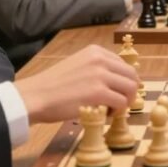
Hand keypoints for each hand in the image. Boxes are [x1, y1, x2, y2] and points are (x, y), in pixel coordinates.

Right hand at [14, 44, 138, 122]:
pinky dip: (117, 112)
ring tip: (109, 110)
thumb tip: (116, 81)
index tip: (117, 93)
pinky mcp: (98, 93)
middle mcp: (100, 59)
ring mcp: (100, 75)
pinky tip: (104, 114)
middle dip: (129, 93)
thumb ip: (97, 68)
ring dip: (124, 102)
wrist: (35, 96)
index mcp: (96, 51)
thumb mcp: (77, 65)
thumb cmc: (52, 85)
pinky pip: (121, 103)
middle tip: (118, 104)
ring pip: (130, 89)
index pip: (124, 65)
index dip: (124, 82)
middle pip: (132, 76)